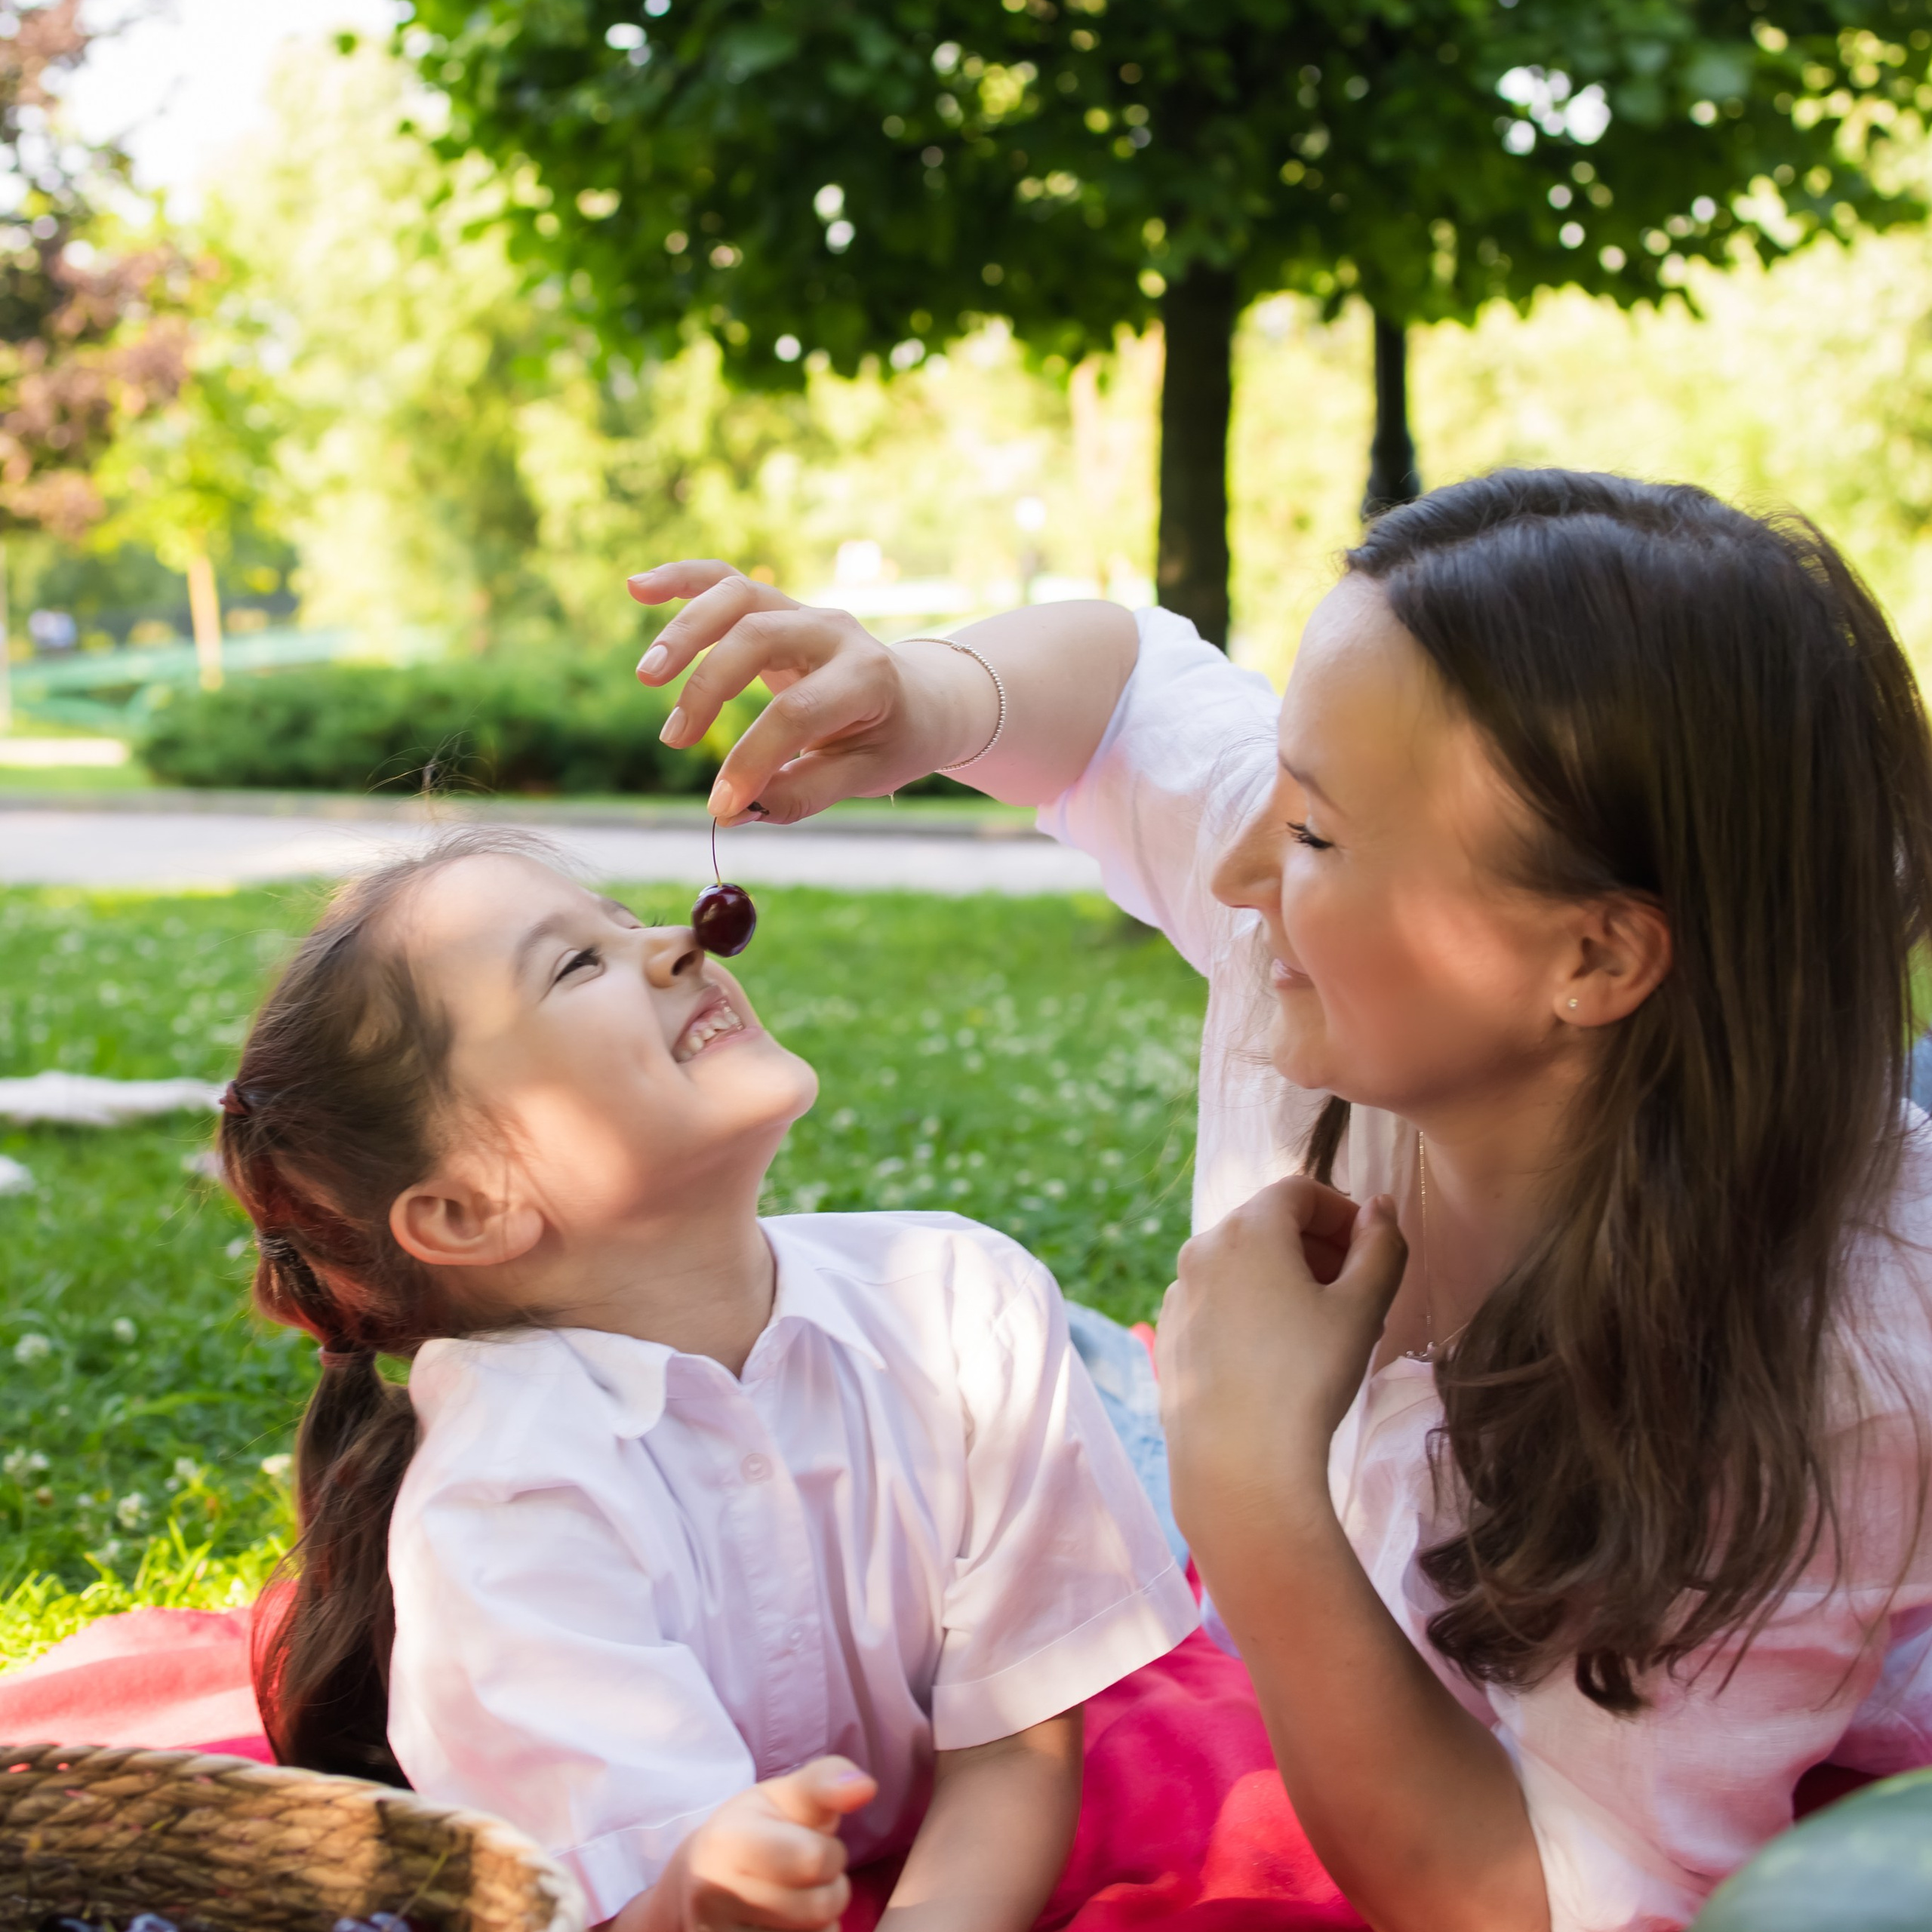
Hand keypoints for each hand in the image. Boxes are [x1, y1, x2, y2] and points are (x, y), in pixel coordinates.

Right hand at [628, 561, 974, 823]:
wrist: (921, 698)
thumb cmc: (892, 741)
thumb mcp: (865, 776)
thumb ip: (804, 793)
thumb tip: (735, 812)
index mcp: (867, 677)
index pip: (796, 712)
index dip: (752, 760)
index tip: (721, 805)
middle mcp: (834, 633)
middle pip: (759, 638)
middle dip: (708, 687)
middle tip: (674, 740)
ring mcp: (804, 612)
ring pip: (738, 598)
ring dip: (686, 632)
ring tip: (647, 675)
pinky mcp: (777, 608)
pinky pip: (725, 580)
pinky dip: (682, 579)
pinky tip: (637, 588)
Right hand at [649, 1756, 877, 1931]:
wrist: (701, 1875)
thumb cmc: (757, 1826)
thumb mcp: (788, 1794)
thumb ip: (827, 1782)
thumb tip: (866, 1788)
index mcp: (729, 1840)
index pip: (814, 1860)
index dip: (832, 1853)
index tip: (819, 1844)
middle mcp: (715, 1893)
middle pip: (817, 1908)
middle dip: (831, 1890)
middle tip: (813, 1876)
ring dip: (820, 1921)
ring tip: (800, 1898)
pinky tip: (788, 1923)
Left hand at [1157, 1178, 1406, 1559]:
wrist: (1239, 1465)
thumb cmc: (1308, 1378)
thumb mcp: (1362, 1309)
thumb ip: (1381, 1247)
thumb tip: (1379, 1208)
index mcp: (1247, 1229)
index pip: (1300, 1191)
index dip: (1343, 1212)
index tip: (1371, 1250)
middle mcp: (1201, 1250)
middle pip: (1267, 1224)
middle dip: (1317, 1247)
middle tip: (1357, 1293)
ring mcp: (1178, 1295)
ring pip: (1241, 1267)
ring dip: (1285, 1279)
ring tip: (1323, 1330)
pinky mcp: (1168, 1337)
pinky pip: (1217, 1304)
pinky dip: (1251, 1310)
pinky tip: (1278, 1359)